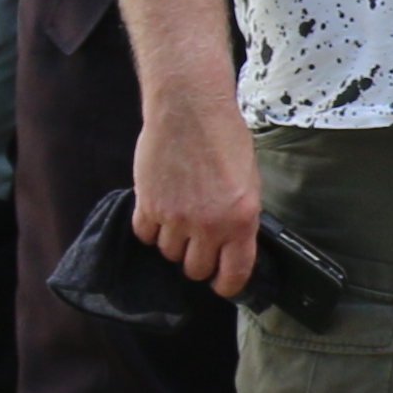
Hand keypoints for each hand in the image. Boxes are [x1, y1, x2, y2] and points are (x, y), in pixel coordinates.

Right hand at [131, 87, 262, 299]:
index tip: (222, 284)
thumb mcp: (248, 181)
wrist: (190, 108)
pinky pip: (145, 235)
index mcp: (241, 219)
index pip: (234, 274)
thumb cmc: (224, 138)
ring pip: (169, 254)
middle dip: (198, 260)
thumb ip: (239, 217)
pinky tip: (159, 209)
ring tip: (179, 217)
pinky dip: (150, 228)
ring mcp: (176, 217)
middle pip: (196, 269)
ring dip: (173, 242)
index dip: (227, 285)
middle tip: (198, 243)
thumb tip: (231, 244)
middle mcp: (209, 224)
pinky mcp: (148, 205)